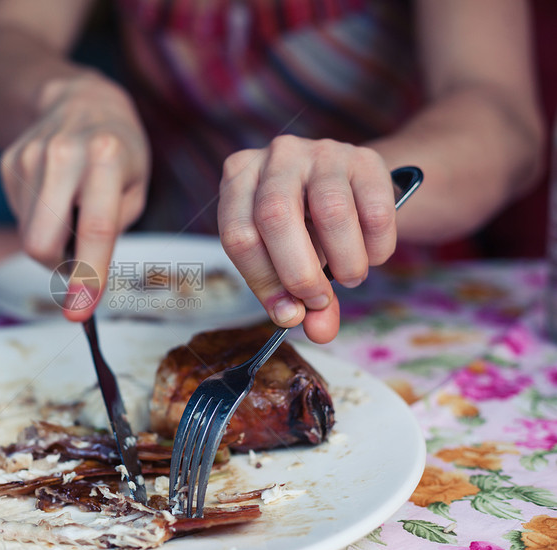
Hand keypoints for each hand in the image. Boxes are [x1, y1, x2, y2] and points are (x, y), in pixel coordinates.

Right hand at [0, 73, 149, 320]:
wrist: (79, 99)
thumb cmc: (118, 149)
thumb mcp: (136, 184)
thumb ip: (114, 226)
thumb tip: (81, 272)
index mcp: (106, 157)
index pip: (95, 228)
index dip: (88, 275)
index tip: (81, 311)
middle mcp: (63, 154)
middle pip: (40, 241)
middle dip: (56, 266)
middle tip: (78, 260)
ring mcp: (29, 157)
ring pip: (28, 234)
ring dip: (51, 239)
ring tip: (72, 210)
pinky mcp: (9, 163)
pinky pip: (20, 216)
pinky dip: (38, 218)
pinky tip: (55, 194)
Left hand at [218, 135, 396, 342]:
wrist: (350, 187)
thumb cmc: (305, 227)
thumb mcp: (287, 260)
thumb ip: (296, 298)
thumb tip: (318, 331)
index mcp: (240, 178)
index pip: (238, 235)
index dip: (263, 282)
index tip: (288, 312)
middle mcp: (276, 157)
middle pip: (276, 217)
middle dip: (299, 273)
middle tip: (318, 300)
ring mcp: (321, 152)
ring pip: (331, 212)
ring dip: (345, 261)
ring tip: (350, 277)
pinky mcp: (366, 158)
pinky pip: (375, 209)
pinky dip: (377, 247)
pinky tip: (371, 255)